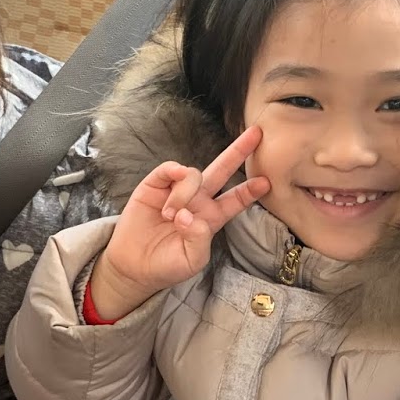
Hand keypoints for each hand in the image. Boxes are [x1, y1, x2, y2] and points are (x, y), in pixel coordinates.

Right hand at [88, 126, 269, 319]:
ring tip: (171, 216)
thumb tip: (190, 216)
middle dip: (238, 152)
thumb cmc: (166, 265)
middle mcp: (197, 200)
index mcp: (211, 218)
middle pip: (222, 171)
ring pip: (193, 174)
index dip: (250, 191)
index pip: (235, 200)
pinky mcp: (154, 186)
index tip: (266, 182)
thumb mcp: (191, 260)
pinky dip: (173, 173)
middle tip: (257, 133)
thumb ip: (198, 240)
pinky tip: (172, 181)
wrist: (133, 266)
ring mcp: (176, 191)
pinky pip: (169, 169)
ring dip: (184, 193)